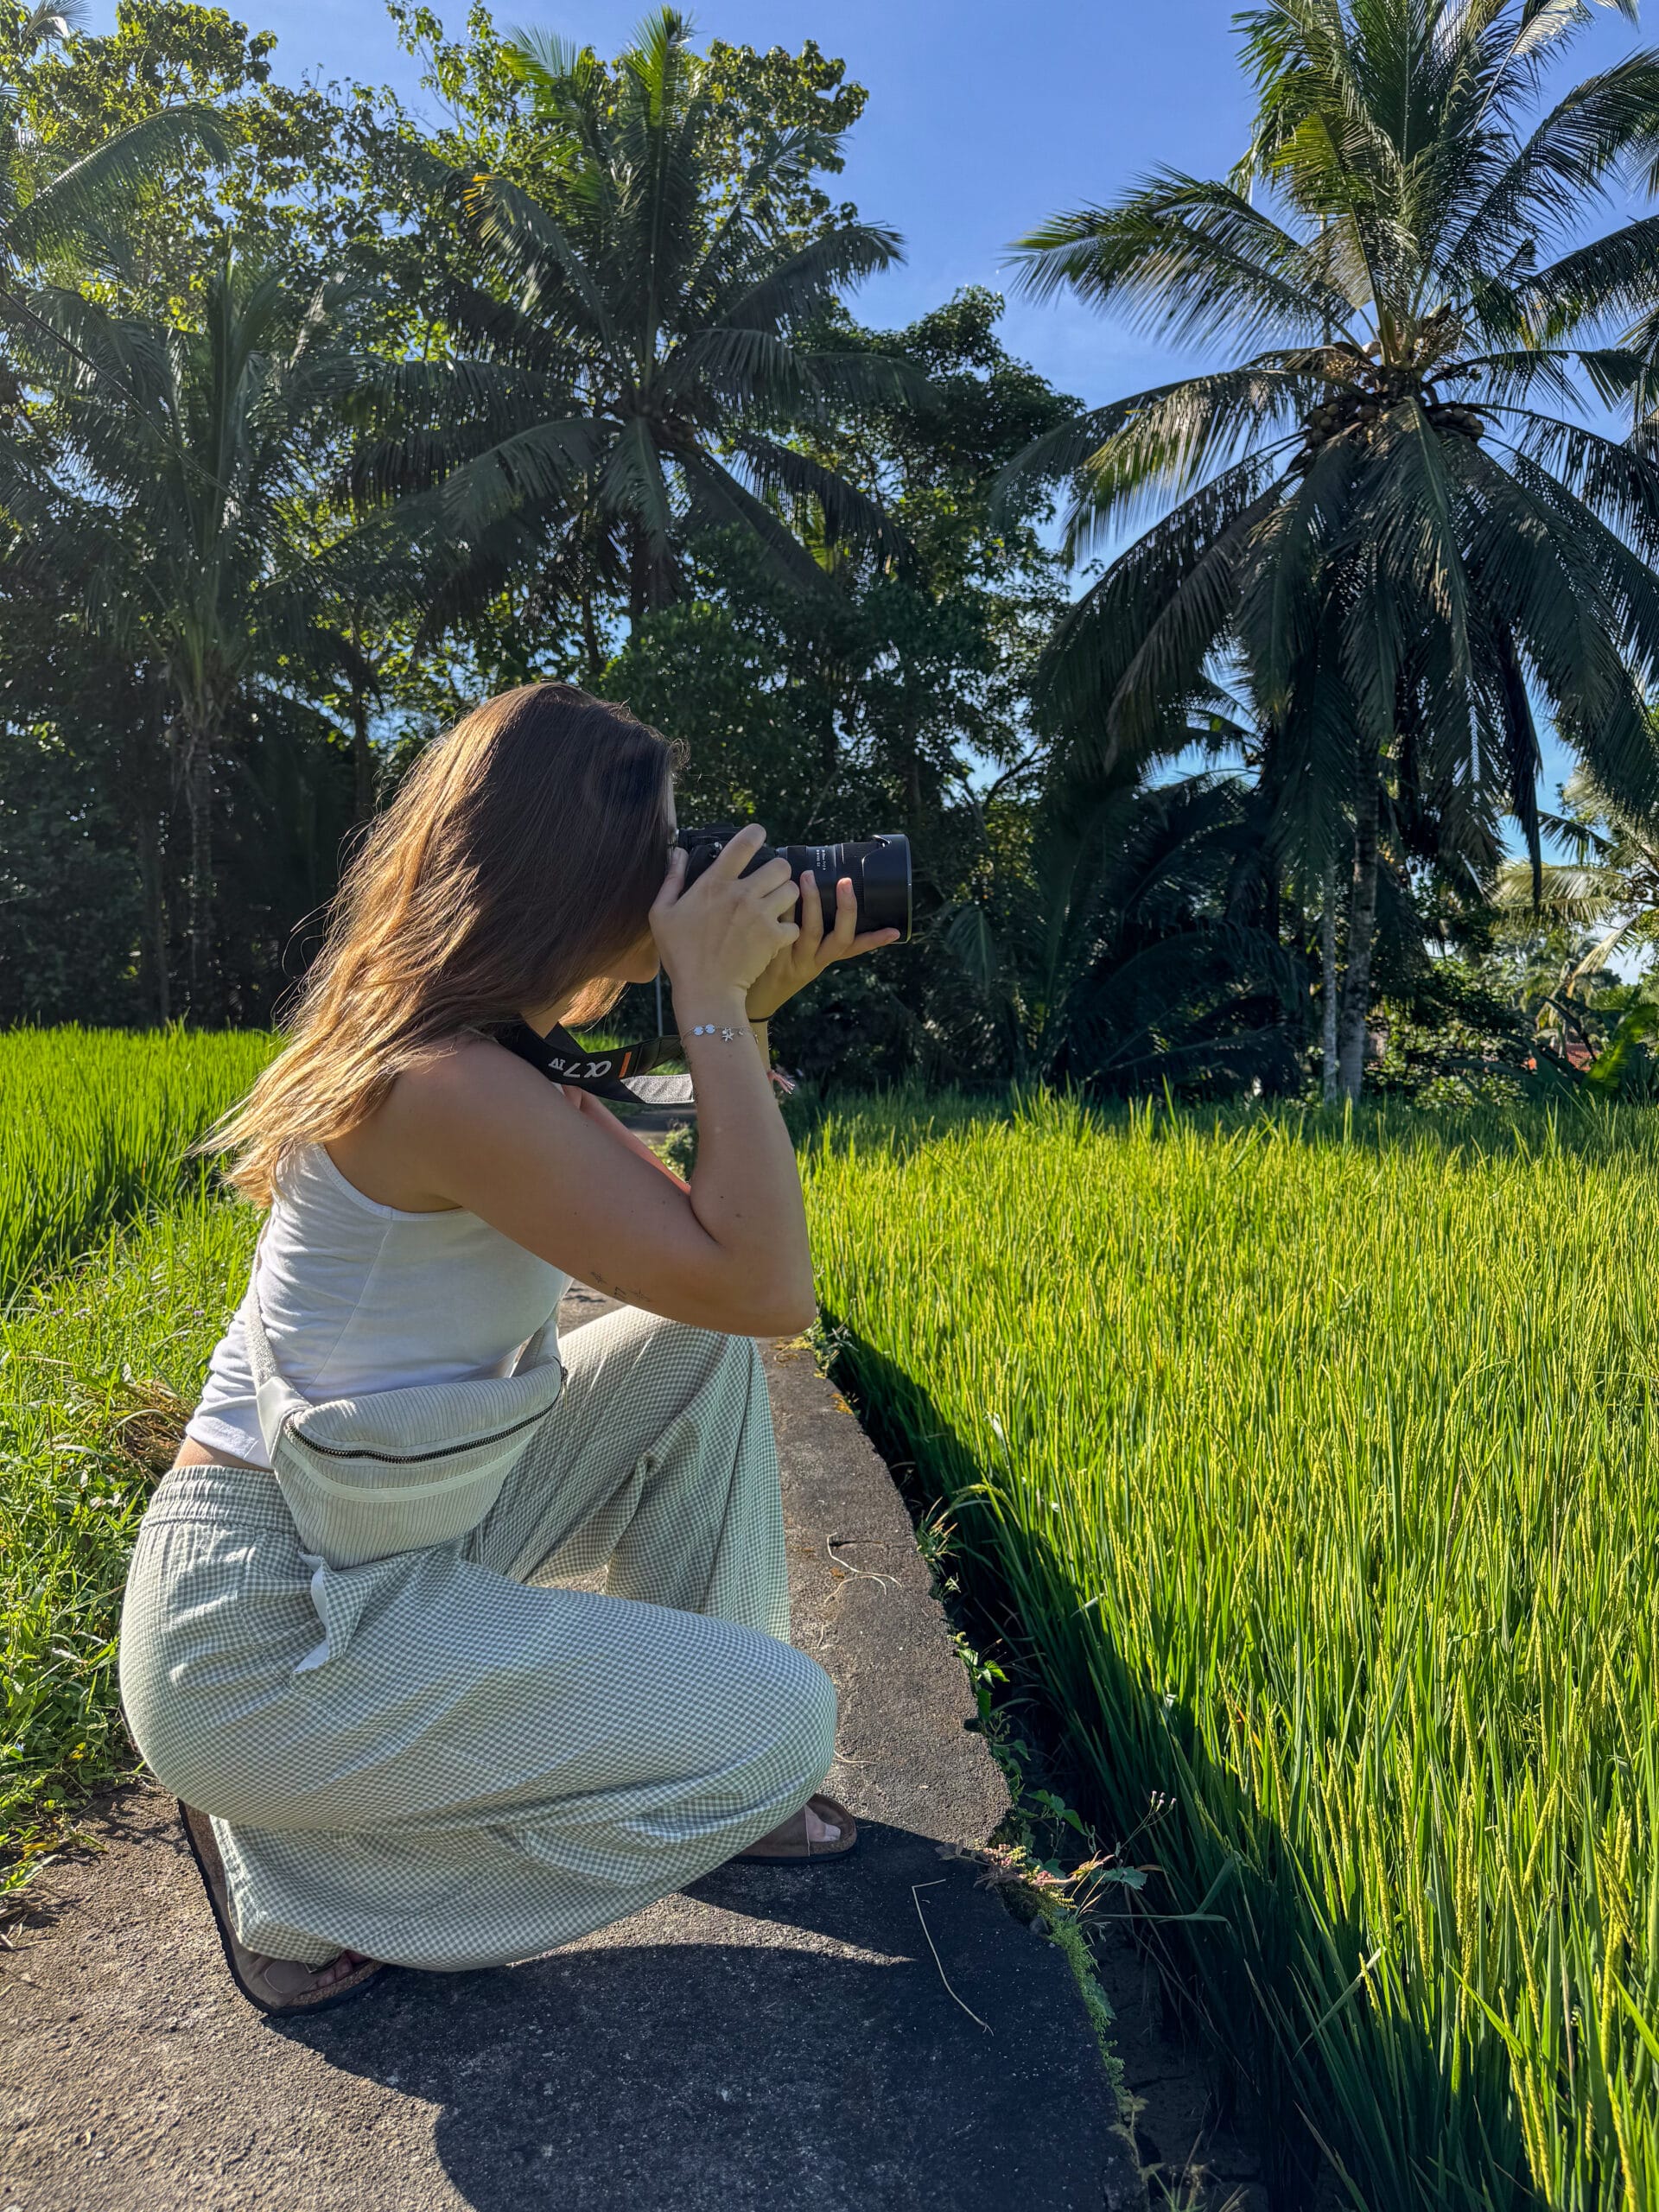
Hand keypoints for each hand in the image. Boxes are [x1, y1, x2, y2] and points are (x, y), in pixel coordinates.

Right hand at [648, 823, 802, 1005]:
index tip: (758, 837)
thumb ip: (671, 879)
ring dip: (786, 896)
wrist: (705, 990)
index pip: (744, 843)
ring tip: (776, 905)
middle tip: (770, 882)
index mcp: (715, 883)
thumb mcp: (661, 914)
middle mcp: (741, 893)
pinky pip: (795, 923)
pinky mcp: (774, 937)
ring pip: (792, 890)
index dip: (756, 834)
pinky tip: (776, 934)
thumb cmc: (680, 954)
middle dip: (778, 871)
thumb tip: (677, 851)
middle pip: (780, 865)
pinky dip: (789, 929)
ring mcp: (760, 915)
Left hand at [744, 868, 903, 1020]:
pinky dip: (778, 908)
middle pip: (838, 939)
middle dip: (845, 909)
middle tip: (845, 882)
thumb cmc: (775, 972)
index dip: (875, 940)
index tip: (894, 930)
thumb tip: (818, 893)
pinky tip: (777, 890)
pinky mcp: (769, 954)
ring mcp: (791, 958)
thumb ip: (811, 934)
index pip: (854, 948)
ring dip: (811, 902)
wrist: (747, 997)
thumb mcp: (801, 960)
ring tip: (807, 875)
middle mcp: (812, 961)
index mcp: (823, 960)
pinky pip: (777, 928)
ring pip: (808, 931)